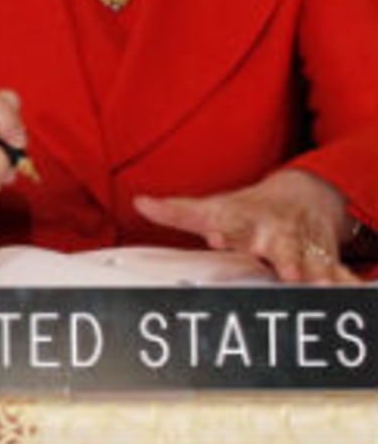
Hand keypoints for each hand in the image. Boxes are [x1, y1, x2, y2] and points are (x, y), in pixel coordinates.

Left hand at [135, 169, 356, 283]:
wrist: (299, 197)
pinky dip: (342, 280)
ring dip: (310, 270)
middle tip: (282, 268)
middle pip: (277, 244)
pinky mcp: (323, 257)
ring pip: (308, 259)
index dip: (224, 229)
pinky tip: (346, 289)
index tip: (218, 235)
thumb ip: (177, 211)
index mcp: (243, 219)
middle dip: (279, 255)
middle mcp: (274, 231)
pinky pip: (337, 271)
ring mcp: (300, 244)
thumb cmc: (246, 211)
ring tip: (310, 282)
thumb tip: (139, 202)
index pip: (231, 223)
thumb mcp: (213, 207)